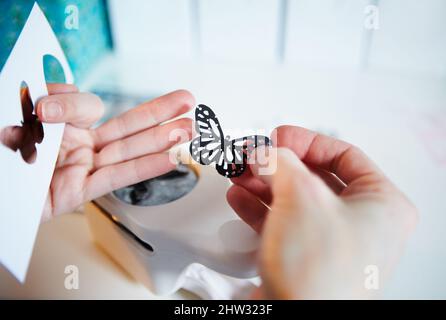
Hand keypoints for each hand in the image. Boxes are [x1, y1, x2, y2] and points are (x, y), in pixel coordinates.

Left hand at [1, 84, 193, 220]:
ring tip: (189, 131)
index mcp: (61, 123)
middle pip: (126, 127)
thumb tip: (70, 102)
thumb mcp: (17, 109)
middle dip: (160, 114)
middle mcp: (76, 145)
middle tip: (187, 102)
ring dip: (162, 141)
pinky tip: (168, 159)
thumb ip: (52, 99)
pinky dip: (144, 169)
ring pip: (128, 153)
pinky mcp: (77, 193)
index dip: (75, 105)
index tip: (45, 112)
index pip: (88, 107)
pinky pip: (116, 179)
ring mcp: (80, 168)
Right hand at [227, 125, 416, 298]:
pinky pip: (285, 222)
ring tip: (240, 172)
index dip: (306, 141)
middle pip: (315, 177)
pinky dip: (261, 208)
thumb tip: (267, 150)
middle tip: (253, 155)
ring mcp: (334, 243)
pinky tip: (241, 197)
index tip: (277, 137)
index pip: (344, 155)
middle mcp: (362, 224)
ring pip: (296, 199)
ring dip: (264, 183)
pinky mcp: (308, 258)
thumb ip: (281, 161)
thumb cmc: (319, 274)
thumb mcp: (300, 195)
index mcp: (381, 204)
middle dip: (277, 164)